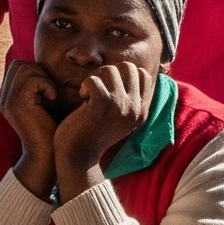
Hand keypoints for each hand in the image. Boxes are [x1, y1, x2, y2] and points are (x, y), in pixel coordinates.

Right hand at [0, 59, 62, 197]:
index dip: (35, 70)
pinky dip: (47, 85)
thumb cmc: (49, 129)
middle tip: (50, 88)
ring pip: (24, 69)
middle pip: (18, 64)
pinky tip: (53, 98)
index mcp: (6, 96)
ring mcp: (7, 100)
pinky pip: (33, 80)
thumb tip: (44, 66)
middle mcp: (2, 97)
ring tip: (51, 94)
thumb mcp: (41, 103)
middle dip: (38, 70)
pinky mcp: (17, 104)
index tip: (48, 86)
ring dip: (43, 77)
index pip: (16, 67)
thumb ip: (37, 86)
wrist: (46, 153)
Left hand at [50, 61, 155, 196]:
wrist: (79, 157)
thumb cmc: (94, 134)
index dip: (124, 74)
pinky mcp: (102, 105)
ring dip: (96, 78)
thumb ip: (127, 99)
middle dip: (109, 72)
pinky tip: (82, 98)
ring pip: (110, 70)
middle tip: (98, 87)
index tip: (110, 88)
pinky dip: (85, 85)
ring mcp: (120, 106)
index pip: (143, 75)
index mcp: (141, 111)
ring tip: (88, 94)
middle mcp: (135, 108)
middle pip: (128, 67)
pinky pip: (93, 79)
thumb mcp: (119, 118)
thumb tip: (128, 70)